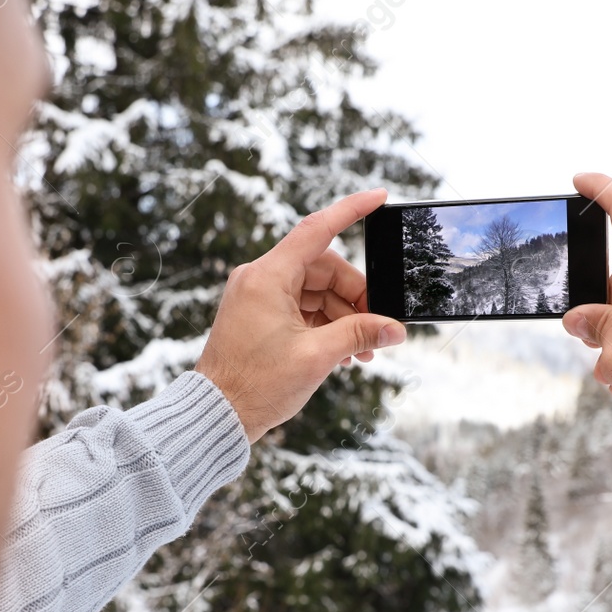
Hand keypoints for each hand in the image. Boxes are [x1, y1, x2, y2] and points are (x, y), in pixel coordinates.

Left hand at [196, 189, 406, 442]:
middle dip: (355, 296)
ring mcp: (258, 297)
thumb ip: (359, 334)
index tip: (379, 197)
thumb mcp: (317, 357)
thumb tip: (394, 329)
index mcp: (267, 277)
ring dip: (343, 316)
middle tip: (377, 327)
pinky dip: (325, 324)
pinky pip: (301, 307)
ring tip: (363, 351)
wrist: (217, 414)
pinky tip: (344, 351)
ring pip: (315, 290)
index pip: (317, 229)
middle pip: (323, 269)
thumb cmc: (255, 386)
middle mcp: (259, 279)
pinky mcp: (259, 315)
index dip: (351, 210)